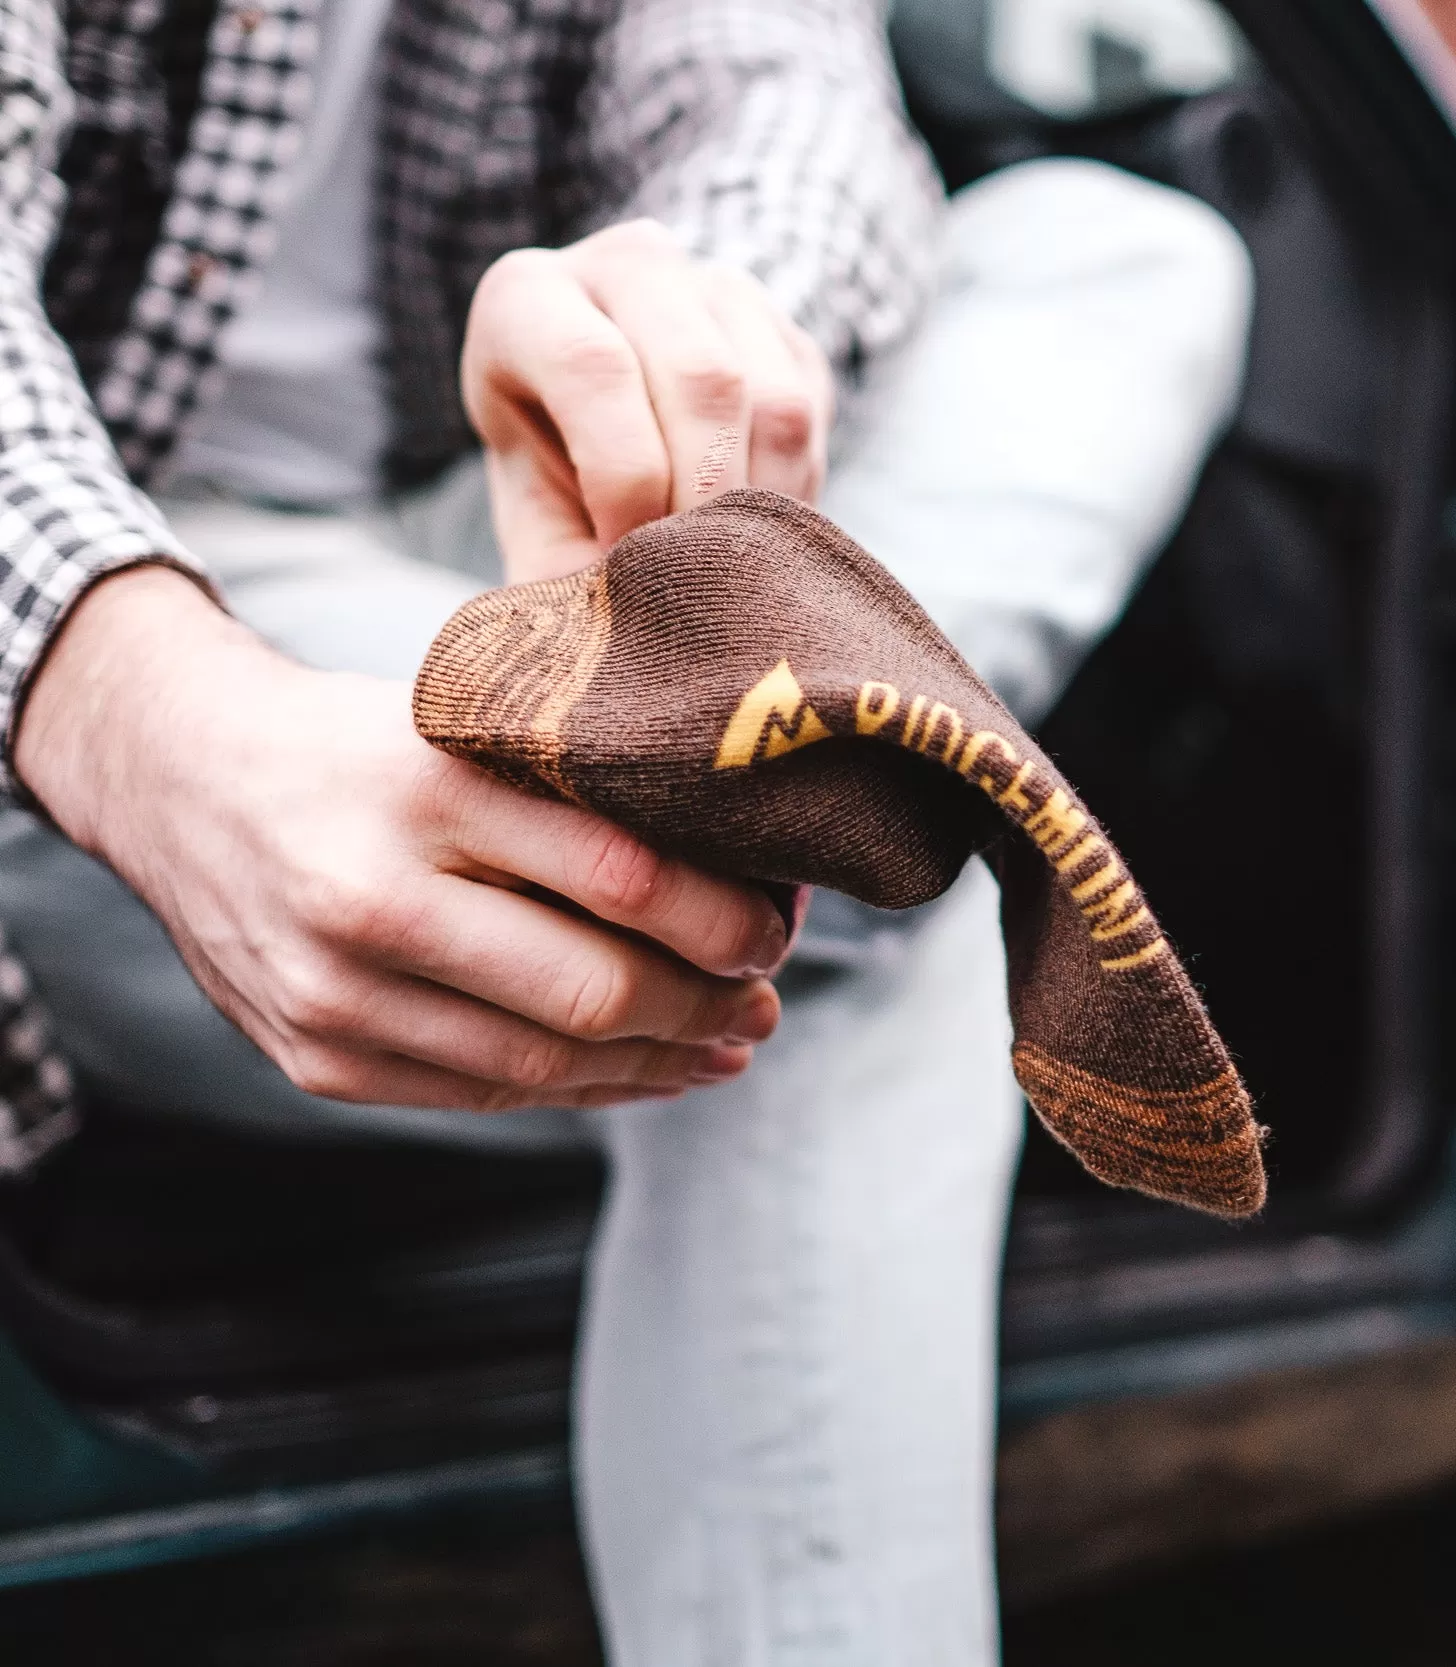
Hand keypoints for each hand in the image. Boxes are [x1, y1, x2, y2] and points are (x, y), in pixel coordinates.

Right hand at [15, 568, 785, 1110]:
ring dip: (658, 1066)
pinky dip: (579, 1090)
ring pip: (544, 1062)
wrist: (182, 783)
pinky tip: (640, 1074)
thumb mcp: (461, 724)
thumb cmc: (356, 744)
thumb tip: (730, 873)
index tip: (776, 928)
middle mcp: (372, 895)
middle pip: (592, 990)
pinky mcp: (318, 1059)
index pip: (621, 876)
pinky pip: (484, 1096)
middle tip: (767, 1001)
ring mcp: (336, 993)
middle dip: (707, 1009)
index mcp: (423, 785)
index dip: (724, 921)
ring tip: (727, 1046)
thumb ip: (573, 790)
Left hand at [461, 219, 836, 582]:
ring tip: (725, 563)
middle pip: (700, 377)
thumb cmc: (560, 492)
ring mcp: (717, 288)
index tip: (626, 555)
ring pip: (774, 398)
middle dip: (705, 498)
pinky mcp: (787, 333)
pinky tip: (755, 530)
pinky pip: (815, 418)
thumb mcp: (534, 527)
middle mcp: (626, 265)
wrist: (611, 438)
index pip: (594, 367)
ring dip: (759, 504)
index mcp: (527, 300)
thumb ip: (555, 576)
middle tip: (693, 575)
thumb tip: (597, 639)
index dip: (624, 477)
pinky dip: (793, 493)